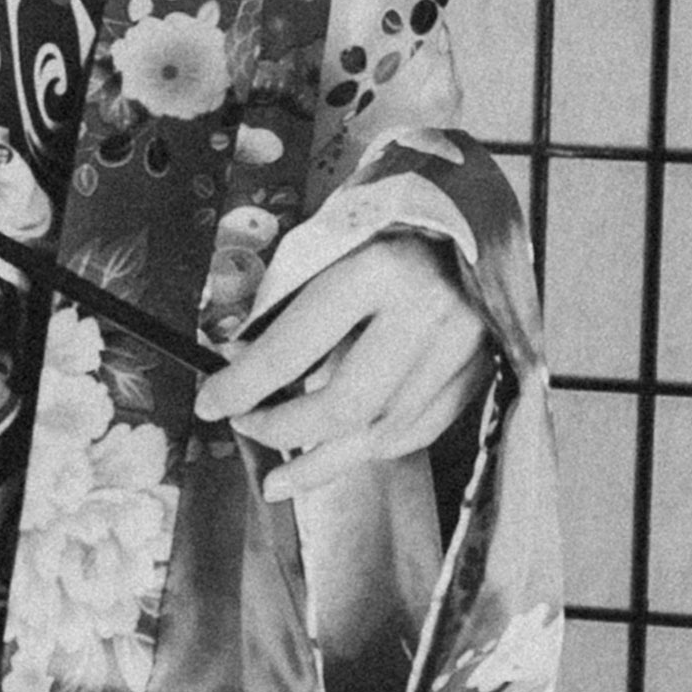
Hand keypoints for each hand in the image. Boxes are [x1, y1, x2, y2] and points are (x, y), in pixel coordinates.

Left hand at [194, 234, 493, 496]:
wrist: (476, 211)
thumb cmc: (390, 218)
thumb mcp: (330, 242)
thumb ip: (287, 301)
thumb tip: (238, 361)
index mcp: (380, 270)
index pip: (293, 348)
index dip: (242, 385)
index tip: (210, 402)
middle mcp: (425, 315)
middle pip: (342, 407)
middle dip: (283, 430)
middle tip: (247, 426)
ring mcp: (461, 349)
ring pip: (382, 434)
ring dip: (324, 463)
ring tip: (281, 480)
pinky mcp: (481, 370)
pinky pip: (417, 431)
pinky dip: (372, 447)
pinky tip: (339, 453)